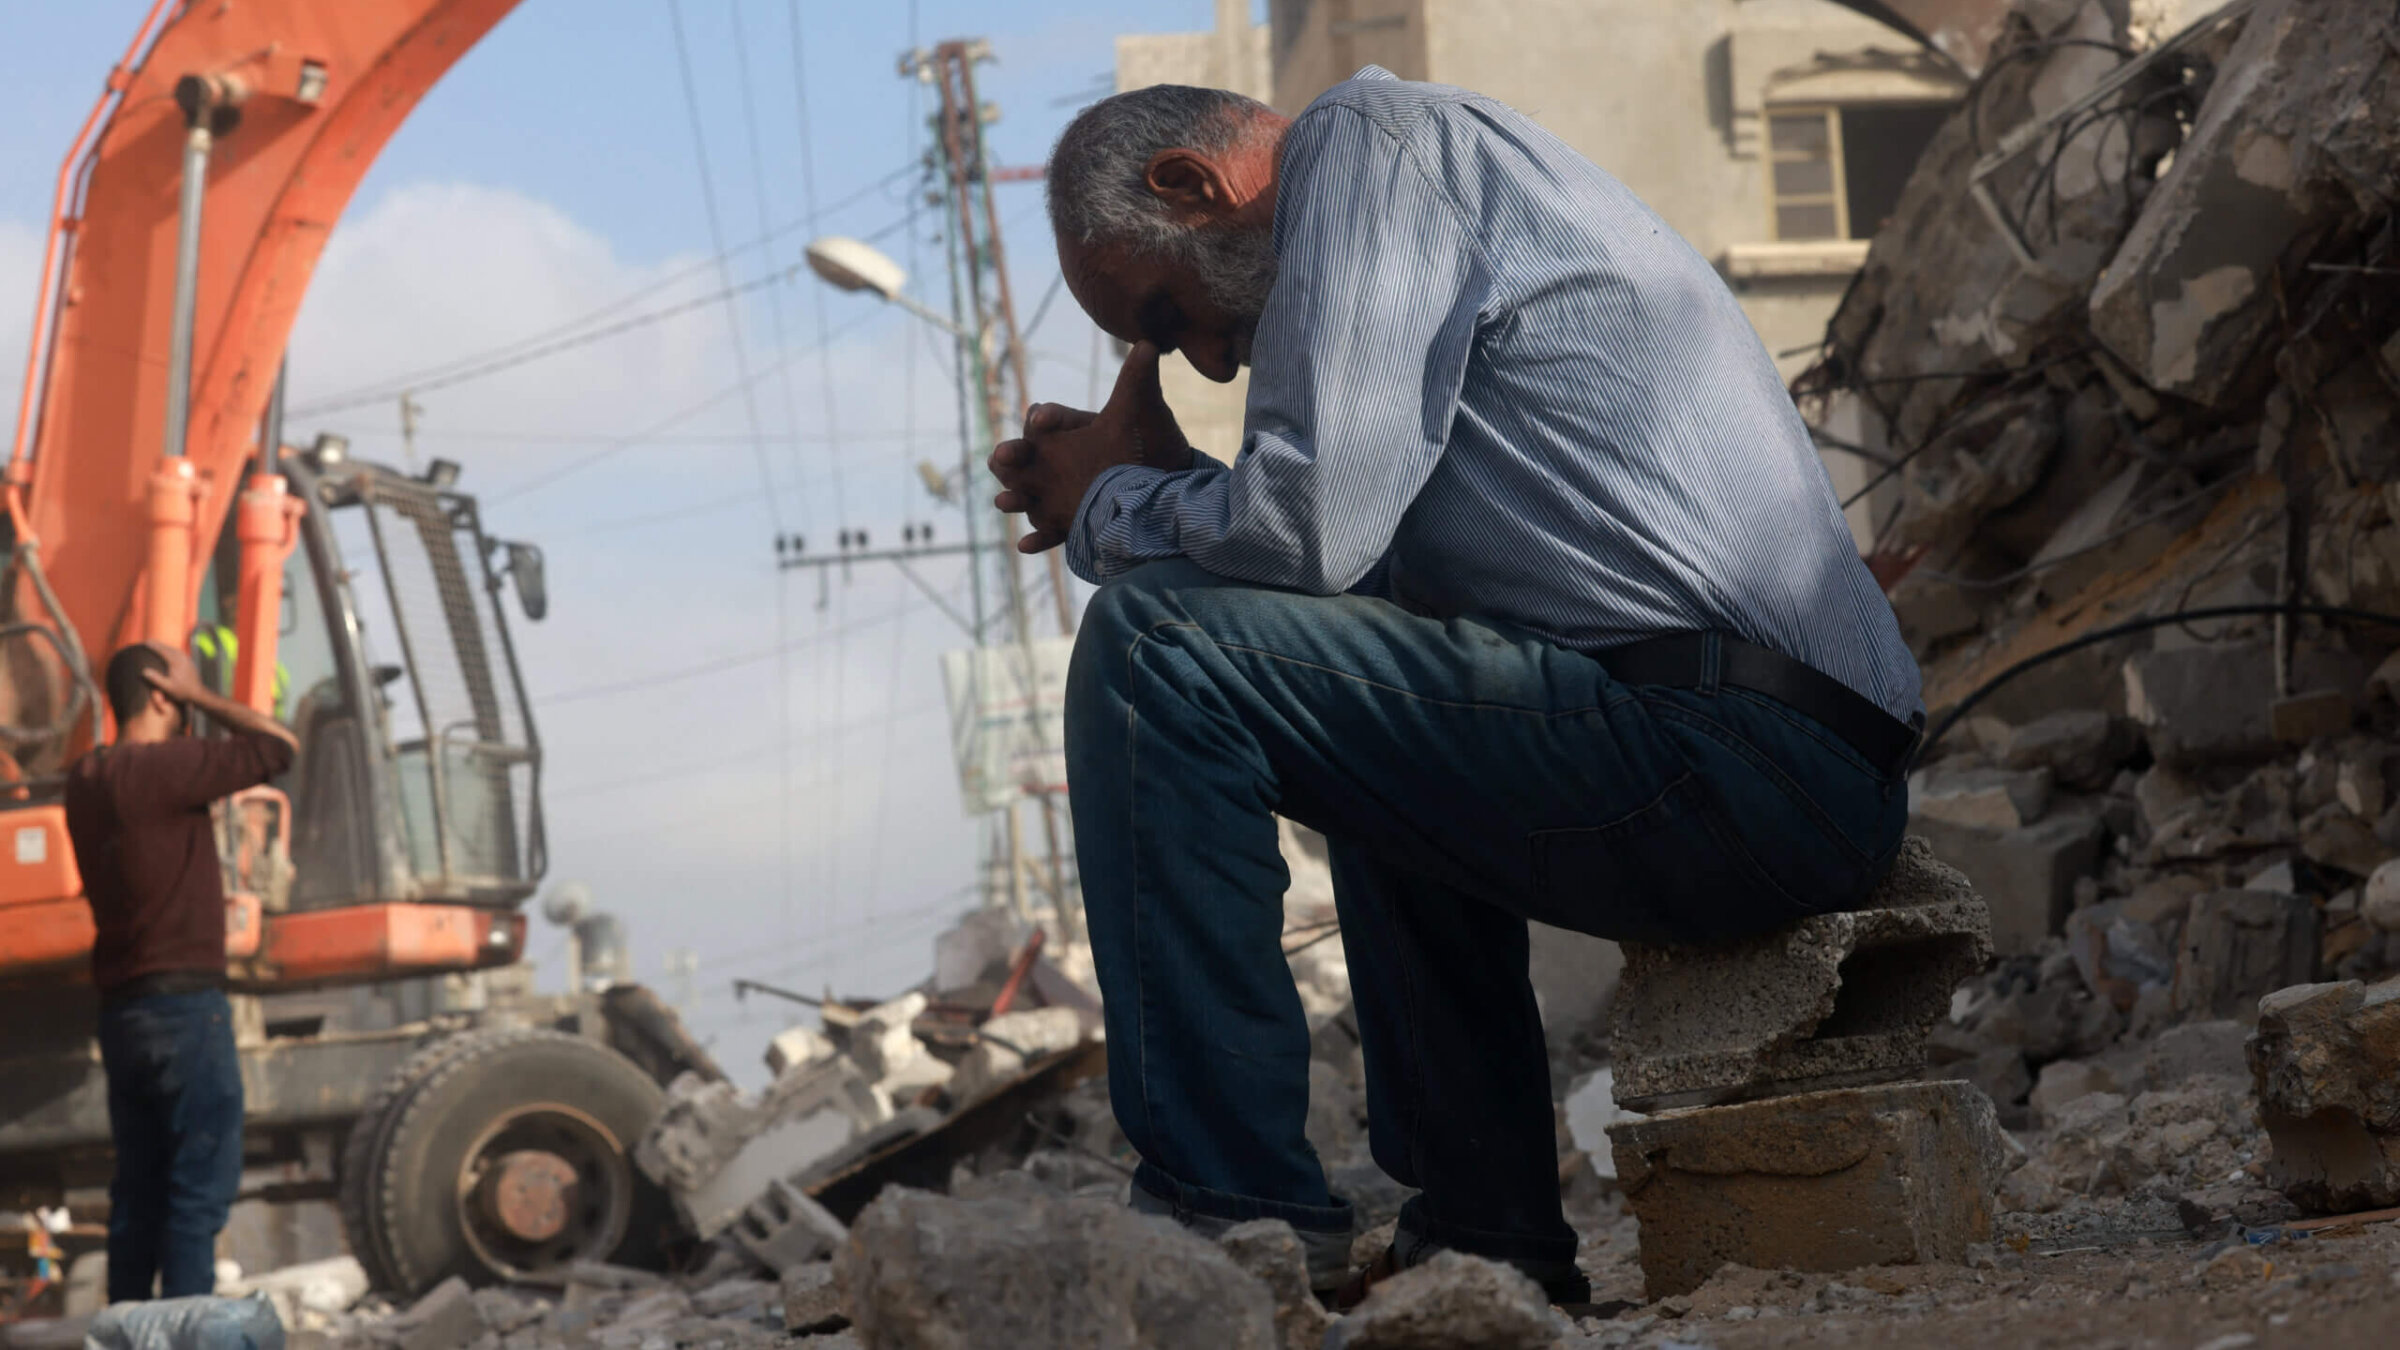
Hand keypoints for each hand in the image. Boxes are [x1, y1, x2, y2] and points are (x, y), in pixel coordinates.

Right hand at [141, 642, 206, 703]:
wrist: (198, 693)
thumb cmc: (182, 691)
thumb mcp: (167, 687)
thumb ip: (156, 679)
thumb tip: (144, 670)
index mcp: (176, 662)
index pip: (163, 651)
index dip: (154, 646)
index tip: (146, 642)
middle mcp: (182, 658)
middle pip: (168, 648)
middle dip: (158, 645)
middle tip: (149, 642)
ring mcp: (187, 659)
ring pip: (174, 649)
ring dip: (165, 647)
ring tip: (156, 646)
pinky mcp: (190, 662)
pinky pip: (179, 653)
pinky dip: (171, 651)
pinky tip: (168, 653)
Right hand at [990, 341, 1191, 552]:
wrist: (1167, 482)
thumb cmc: (1151, 441)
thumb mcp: (1143, 410)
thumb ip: (1138, 380)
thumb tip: (1149, 343)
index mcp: (1068, 430)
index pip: (1047, 420)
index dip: (1044, 420)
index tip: (1041, 420)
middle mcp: (1055, 460)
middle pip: (1023, 458)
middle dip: (1011, 458)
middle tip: (1002, 457)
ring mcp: (1057, 493)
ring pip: (1026, 495)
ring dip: (1013, 498)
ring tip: (1004, 500)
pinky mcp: (1068, 522)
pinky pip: (1048, 532)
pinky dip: (1037, 539)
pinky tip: (1025, 545)